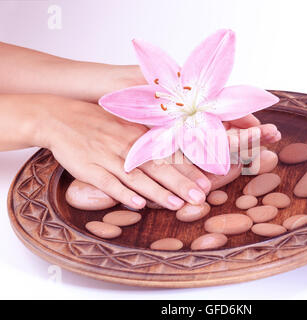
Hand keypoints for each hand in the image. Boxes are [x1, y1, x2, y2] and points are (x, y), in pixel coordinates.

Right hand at [22, 94, 210, 209]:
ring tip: (176, 204)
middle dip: (181, 184)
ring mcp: (108, 157)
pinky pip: (108, 183)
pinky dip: (122, 193)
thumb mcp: (126, 125)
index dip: (188, 170)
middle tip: (200, 197)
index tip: (205, 183)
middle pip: (158, 168)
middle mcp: (127, 147)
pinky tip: (137, 204)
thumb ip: (147, 139)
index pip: (168, 155)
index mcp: (138, 136)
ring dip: (158, 192)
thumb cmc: (98, 123)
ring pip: (137, 177)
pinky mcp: (89, 168)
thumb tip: (172, 154)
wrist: (60, 118)